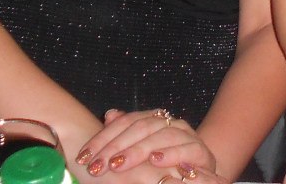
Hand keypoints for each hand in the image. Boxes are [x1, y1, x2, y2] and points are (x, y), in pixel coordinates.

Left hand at [77, 108, 214, 177]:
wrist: (201, 172)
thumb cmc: (167, 163)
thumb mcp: (141, 151)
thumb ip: (125, 133)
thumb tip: (110, 113)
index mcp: (155, 119)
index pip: (125, 122)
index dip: (103, 138)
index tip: (84, 156)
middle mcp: (172, 122)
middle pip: (141, 127)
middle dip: (115, 147)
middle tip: (97, 166)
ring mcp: (188, 135)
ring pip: (162, 135)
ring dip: (138, 150)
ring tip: (118, 163)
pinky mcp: (202, 152)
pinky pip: (188, 149)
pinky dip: (171, 154)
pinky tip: (155, 160)